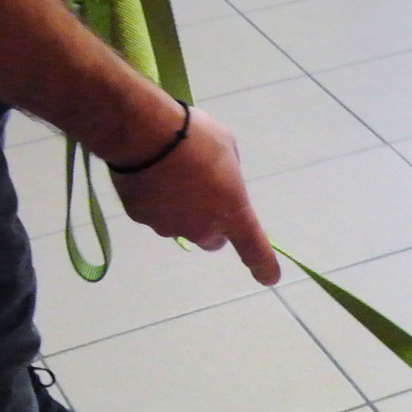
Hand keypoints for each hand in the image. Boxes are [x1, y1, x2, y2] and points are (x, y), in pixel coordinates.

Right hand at [110, 106, 280, 284]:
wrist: (143, 132)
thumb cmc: (195, 136)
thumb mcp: (226, 149)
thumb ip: (227, 175)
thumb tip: (217, 181)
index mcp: (233, 212)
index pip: (254, 249)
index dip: (264, 266)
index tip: (269, 279)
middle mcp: (203, 228)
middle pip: (212, 240)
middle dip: (210, 225)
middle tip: (202, 195)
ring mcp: (171, 227)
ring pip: (180, 227)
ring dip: (180, 210)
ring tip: (170, 176)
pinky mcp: (142, 220)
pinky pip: (154, 214)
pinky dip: (154, 201)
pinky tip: (149, 176)